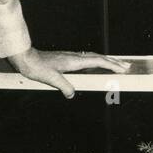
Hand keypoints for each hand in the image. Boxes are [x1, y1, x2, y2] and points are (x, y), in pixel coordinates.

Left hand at [3, 47, 130, 98]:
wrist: (25, 58)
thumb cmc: (37, 67)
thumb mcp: (51, 79)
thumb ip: (64, 86)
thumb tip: (72, 95)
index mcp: (73, 61)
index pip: (97, 61)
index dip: (111, 65)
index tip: (123, 68)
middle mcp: (74, 57)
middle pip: (98, 58)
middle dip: (113, 62)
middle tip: (127, 66)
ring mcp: (70, 57)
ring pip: (92, 57)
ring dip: (105, 61)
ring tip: (116, 65)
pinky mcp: (66, 59)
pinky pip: (85, 59)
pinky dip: (95, 61)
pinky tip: (95, 65)